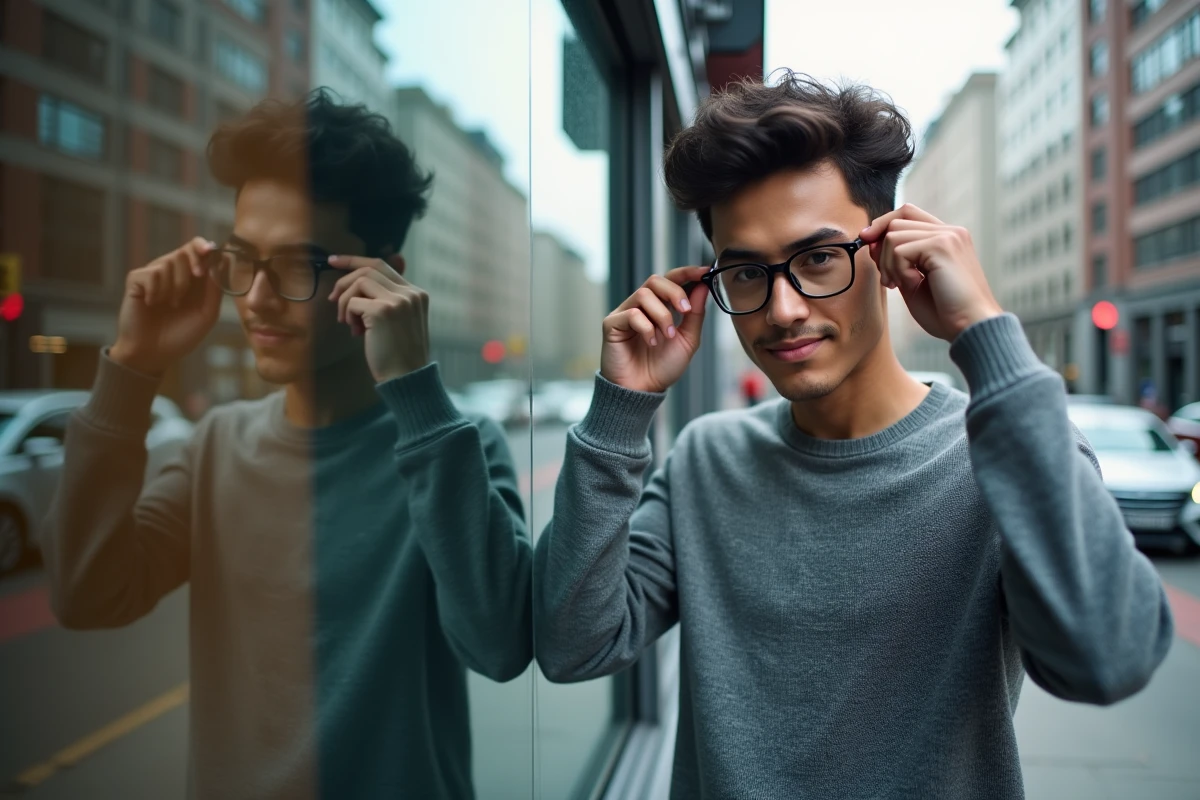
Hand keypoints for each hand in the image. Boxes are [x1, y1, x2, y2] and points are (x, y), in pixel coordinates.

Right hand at [109, 237, 223, 376]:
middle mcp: (172, 273)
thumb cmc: (181, 336)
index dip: (204, 247)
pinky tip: (152, 303)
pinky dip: (156, 290)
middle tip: (197, 275)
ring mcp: (153, 275)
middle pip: (185, 250)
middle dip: (195, 260)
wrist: (153, 354)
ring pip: (169, 261)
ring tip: (171, 304)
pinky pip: (151, 273)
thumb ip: (215, 289)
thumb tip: (221, 262)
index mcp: (192, 279)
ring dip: (177, 285)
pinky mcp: (136, 280)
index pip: (199, 251)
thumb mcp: (207, 314)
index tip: (209, 250)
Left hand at [327, 255, 428, 382]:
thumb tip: (354, 285)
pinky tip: (356, 332)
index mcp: (416, 293)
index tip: (333, 261)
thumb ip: (385, 300)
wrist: (407, 378)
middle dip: (344, 280)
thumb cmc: (398, 354)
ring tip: (349, 323)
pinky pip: (353, 302)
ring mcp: (399, 300)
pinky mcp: (383, 310)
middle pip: (369, 269)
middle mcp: (410, 293)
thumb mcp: (398, 321)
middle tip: (332, 299)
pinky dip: (348, 315)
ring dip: (345, 302)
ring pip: (359, 282)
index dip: (355, 260)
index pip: (382, 265)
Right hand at [600, 266, 709, 393]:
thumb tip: (703, 286)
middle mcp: (641, 307)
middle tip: (684, 311)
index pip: (671, 280)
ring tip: (667, 336)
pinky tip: (651, 342)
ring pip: (644, 295)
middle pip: (655, 280)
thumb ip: (695, 314)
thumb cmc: (662, 368)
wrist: (643, 391)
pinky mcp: (612, 324)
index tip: (704, 271)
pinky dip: (646, 328)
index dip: (687, 272)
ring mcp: (625, 313)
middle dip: (674, 292)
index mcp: (659, 307)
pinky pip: (631, 314)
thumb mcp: (687, 340)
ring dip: (661, 315)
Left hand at [859, 204, 1002, 341]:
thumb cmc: (945, 312)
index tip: (867, 242)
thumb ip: (896, 260)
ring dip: (888, 264)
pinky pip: (899, 250)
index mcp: (947, 238)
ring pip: (893, 235)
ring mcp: (948, 235)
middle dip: (882, 250)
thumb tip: (870, 238)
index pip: (908, 213)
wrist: (971, 328)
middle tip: (889, 281)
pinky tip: (912, 285)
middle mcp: (950, 231)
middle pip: (897, 220)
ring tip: (901, 286)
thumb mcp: (913, 281)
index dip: (882, 225)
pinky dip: (898, 271)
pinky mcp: (942, 245)